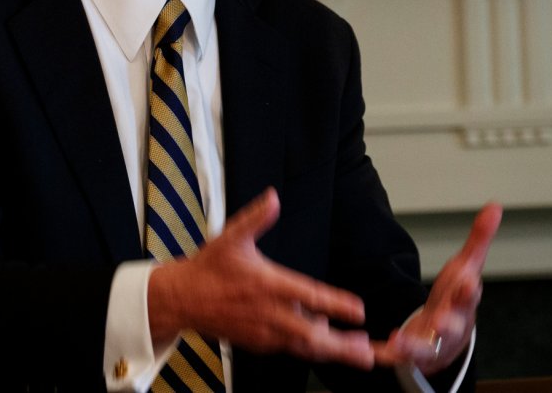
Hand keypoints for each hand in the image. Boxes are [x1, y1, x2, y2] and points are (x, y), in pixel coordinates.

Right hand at [148, 187, 375, 368]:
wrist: (182, 299)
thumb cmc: (208, 268)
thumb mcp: (231, 236)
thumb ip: (256, 218)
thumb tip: (273, 198)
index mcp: (268, 285)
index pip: (308, 296)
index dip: (335, 304)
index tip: (359, 310)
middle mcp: (269, 313)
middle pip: (312, 334)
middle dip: (343, 346)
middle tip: (370, 352)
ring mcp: (265, 332)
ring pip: (305, 347)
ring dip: (334, 351)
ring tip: (363, 354)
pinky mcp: (260, 343)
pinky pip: (291, 349)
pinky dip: (312, 349)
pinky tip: (330, 345)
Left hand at [373, 202, 502, 374]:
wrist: (446, 339)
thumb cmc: (456, 298)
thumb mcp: (466, 266)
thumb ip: (479, 238)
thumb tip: (495, 205)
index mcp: (462, 302)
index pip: (469, 296)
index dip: (469, 291)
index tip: (469, 283)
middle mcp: (450, 325)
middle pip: (452, 326)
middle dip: (448, 324)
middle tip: (442, 321)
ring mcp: (430, 341)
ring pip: (425, 347)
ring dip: (414, 344)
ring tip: (401, 339)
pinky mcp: (410, 353)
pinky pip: (399, 356)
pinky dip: (390, 354)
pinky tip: (381, 348)